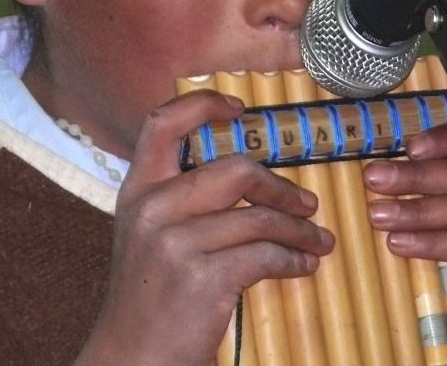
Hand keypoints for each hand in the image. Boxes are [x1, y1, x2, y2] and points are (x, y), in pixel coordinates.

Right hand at [75, 91, 334, 365]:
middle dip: (280, 185)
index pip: (162, 123)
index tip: (240, 109)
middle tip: (307, 201)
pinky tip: (303, 266)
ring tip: (317, 241)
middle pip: (234, 169)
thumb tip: (238, 173)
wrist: (130, 360)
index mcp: (136, 191)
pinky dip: (294, 259)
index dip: (203, 105)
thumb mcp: (145, 237)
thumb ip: (176, 201)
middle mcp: (152, 209)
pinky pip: (265, 255)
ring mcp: (176, 244)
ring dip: (299, 230)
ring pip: (259, 218)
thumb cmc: (146, 300)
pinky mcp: (202, 279)